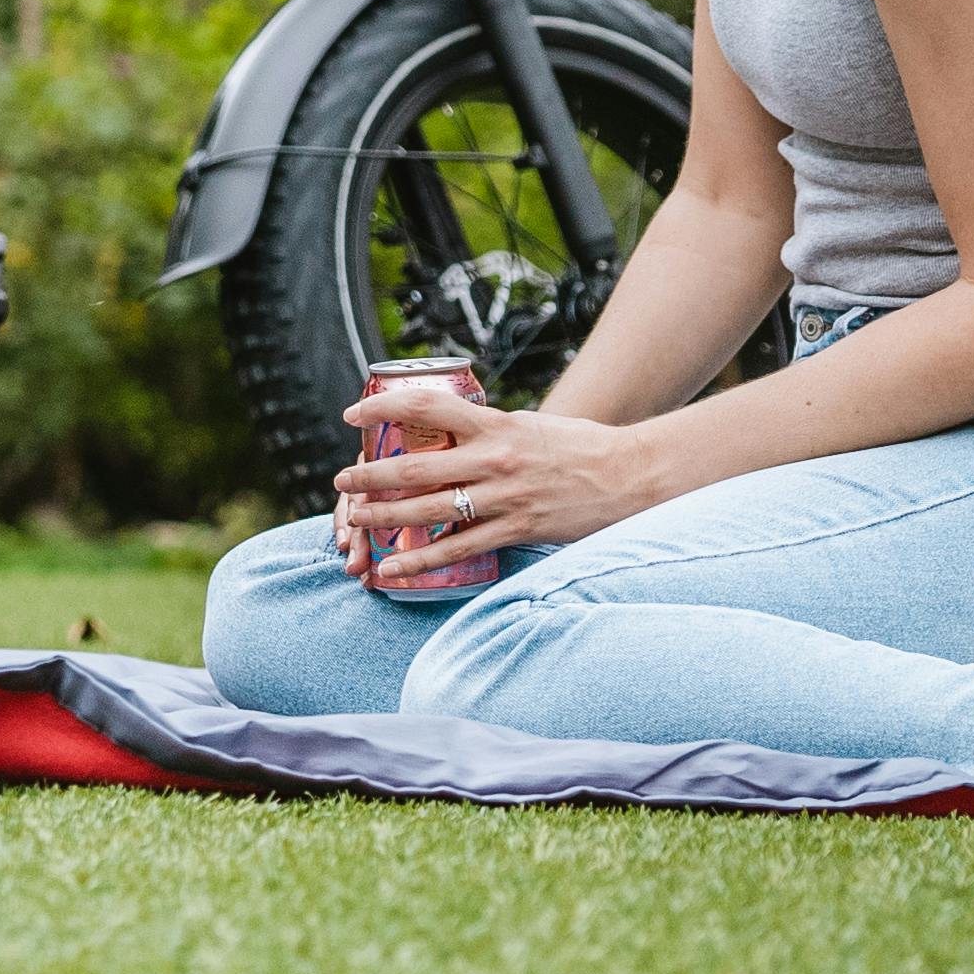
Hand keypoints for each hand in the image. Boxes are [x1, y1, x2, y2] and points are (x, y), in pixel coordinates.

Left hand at [332, 379, 659, 578]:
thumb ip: (489, 430)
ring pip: (429, 510)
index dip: (381, 410)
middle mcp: (494, 460)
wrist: (630, 476)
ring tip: (355, 519)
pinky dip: (421, 559)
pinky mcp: (516, 530)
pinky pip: (458, 548)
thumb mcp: (528, 424)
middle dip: (370, 475)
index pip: (424, 408)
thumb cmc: (580, 445)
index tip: (352, 417)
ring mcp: (504, 498)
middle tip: (342, 480)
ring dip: (385, 517)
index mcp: (494, 424)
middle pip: (415, 468)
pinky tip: (393, 566)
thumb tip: (450, 431)